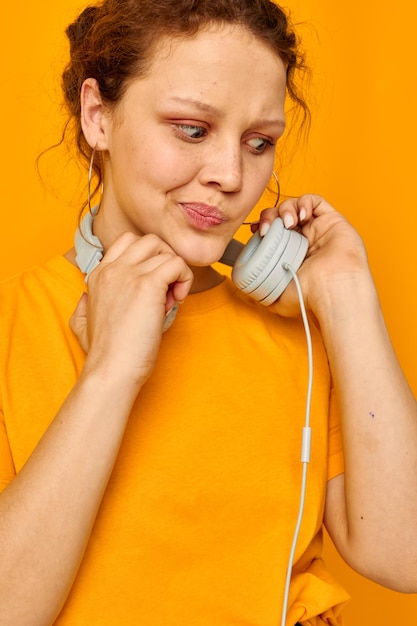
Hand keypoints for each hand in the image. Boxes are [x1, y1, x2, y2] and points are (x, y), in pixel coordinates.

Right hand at [70, 232, 193, 386]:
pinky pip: (177, 264)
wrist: (111, 369)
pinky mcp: (148, 285)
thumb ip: (82, 307)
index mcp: (99, 275)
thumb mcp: (80, 325)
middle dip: (164, 260)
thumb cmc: (103, 354)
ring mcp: (130, 274)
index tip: (151, 287)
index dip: (147, 260)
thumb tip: (85, 299)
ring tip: (170, 298)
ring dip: (175, 272)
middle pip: (149, 241)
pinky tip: (177, 300)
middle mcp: (113, 269)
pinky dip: (184, 279)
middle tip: (165, 289)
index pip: (127, 242)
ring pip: (165, 251)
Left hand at [255, 194, 369, 316]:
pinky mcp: (332, 220)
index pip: (274, 231)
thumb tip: (246, 289)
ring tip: (288, 224)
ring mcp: (318, 229)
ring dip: (286, 210)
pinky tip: (302, 215)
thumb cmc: (310, 296)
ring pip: (295, 206)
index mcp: (292, 253)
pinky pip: (315, 201)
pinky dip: (304, 202)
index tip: (256, 230)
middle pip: (281, 216)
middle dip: (270, 216)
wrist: (331, 289)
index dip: (264, 225)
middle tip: (266, 229)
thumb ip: (262, 291)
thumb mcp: (276, 298)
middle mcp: (305, 240)